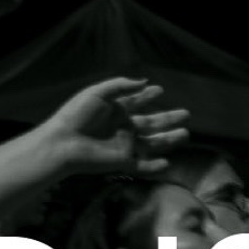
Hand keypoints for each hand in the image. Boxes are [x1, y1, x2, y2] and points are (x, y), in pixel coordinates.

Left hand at [34, 78, 189, 177]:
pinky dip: (154, 166)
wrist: (63, 143)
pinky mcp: (121, 162)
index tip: (160, 89)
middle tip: (185, 114)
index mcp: (115, 110)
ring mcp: (123, 145)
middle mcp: (122, 128)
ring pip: (151, 143)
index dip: (147, 95)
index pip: (136, 101)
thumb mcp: (98, 92)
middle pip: (150, 122)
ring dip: (168, 140)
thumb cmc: (77, 115)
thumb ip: (121, 86)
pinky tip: (167, 163)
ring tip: (185, 134)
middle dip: (167, 118)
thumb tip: (144, 82)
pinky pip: (141, 166)